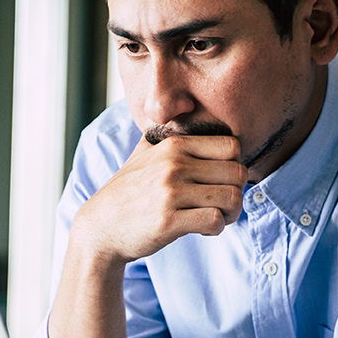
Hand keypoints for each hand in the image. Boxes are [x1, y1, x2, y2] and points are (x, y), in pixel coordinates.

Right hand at [70, 135, 247, 265]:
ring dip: (230, 213)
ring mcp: (170, 193)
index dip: (234, 165)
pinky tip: (201, 229)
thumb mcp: (142, 154)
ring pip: (231, 198)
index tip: (221, 181)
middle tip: (223, 205)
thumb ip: (164, 134)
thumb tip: (181, 107)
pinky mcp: (168, 221)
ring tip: (215, 217)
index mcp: (173, 145)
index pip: (231, 145)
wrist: (100, 227)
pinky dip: (215, 228)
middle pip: (238, 173)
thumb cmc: (127, 192)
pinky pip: (214, 220)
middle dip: (237, 192)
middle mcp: (173, 165)